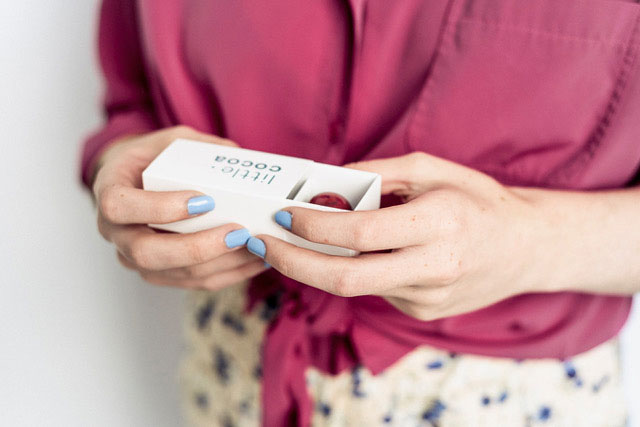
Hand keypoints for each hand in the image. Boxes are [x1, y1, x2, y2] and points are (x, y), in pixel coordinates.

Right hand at [93, 126, 267, 288]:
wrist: (137, 182)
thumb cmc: (153, 159)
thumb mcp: (171, 141)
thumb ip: (200, 146)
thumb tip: (238, 156)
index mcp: (110, 191)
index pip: (120, 207)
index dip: (160, 208)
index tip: (204, 201)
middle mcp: (115, 232)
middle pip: (146, 253)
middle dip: (197, 247)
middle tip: (237, 232)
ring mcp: (135, 258)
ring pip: (175, 273)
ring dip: (221, 263)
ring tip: (256, 246)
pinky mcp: (160, 274)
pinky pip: (194, 283)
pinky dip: (229, 273)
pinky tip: (256, 260)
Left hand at [251, 152, 543, 320]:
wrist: (526, 248)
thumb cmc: (477, 199)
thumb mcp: (433, 168)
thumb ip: (378, 172)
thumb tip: (326, 184)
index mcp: (440, 223)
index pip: (360, 232)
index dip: (313, 226)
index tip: (283, 215)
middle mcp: (435, 267)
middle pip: (345, 279)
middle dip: (293, 263)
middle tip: (262, 245)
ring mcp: (429, 298)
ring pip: (356, 284)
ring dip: (321, 263)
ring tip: (302, 239)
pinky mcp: (425, 313)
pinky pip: (377, 289)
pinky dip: (358, 268)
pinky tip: (365, 252)